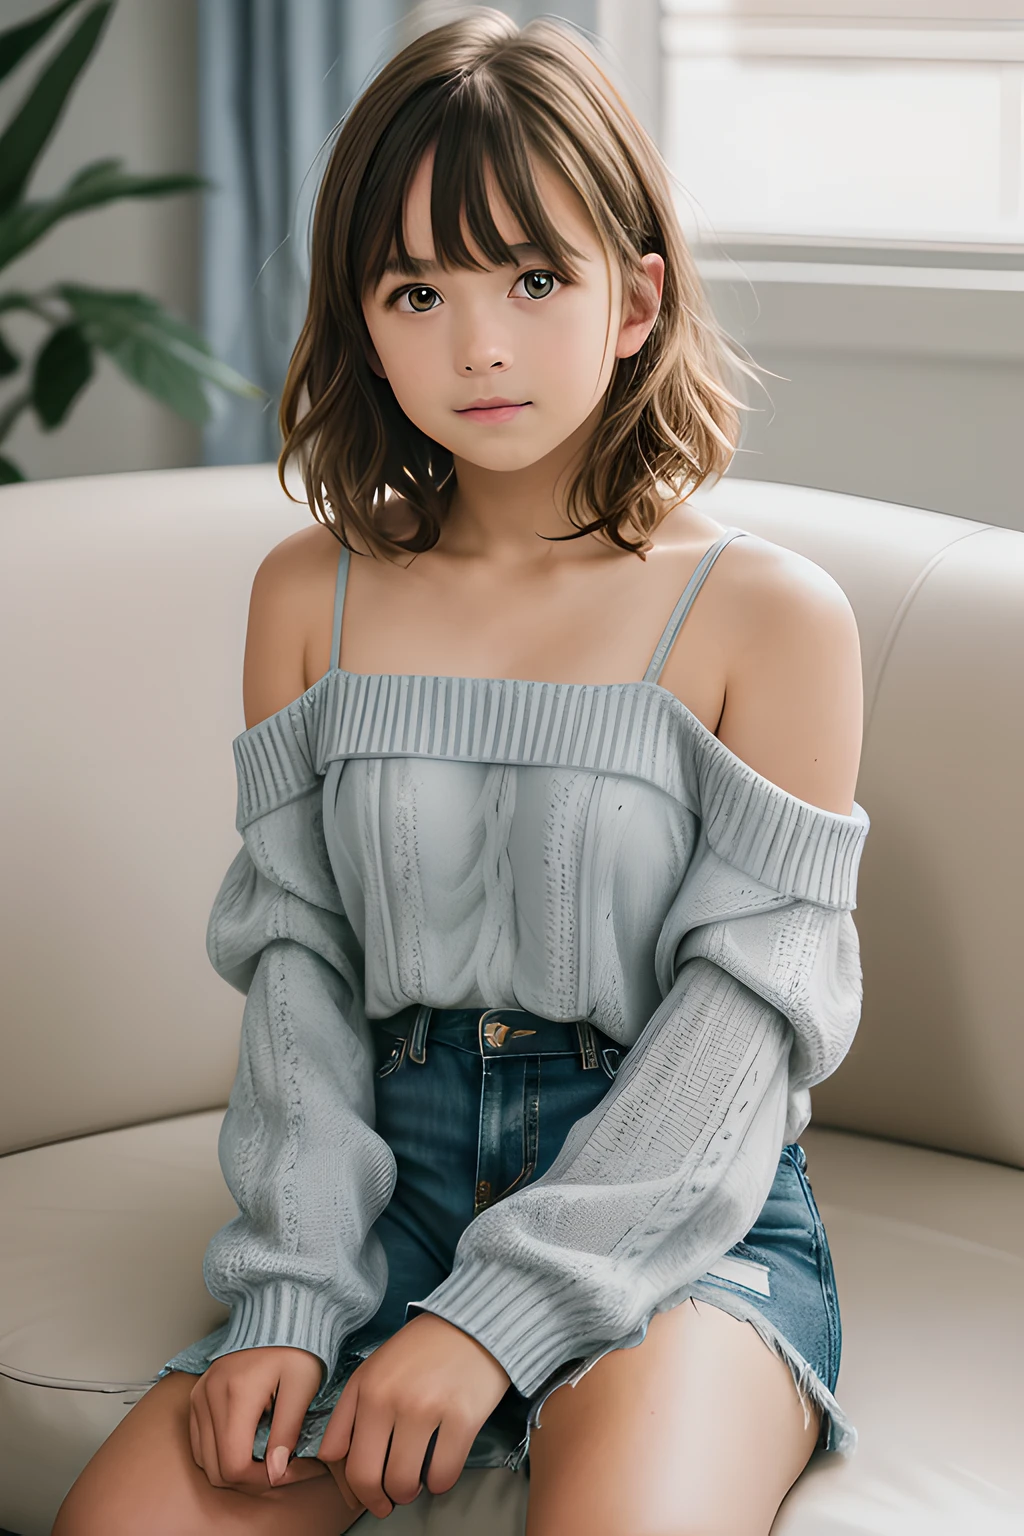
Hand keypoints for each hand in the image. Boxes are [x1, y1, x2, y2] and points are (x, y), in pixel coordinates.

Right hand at [188, 1345, 328, 1496]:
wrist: (278, 1315)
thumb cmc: (296, 1346)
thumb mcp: (302, 1387)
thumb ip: (287, 1432)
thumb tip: (275, 1474)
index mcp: (235, 1394)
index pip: (235, 1465)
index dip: (264, 1480)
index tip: (291, 1471)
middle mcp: (208, 1396)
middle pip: (217, 1469)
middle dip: (252, 1480)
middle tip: (284, 1469)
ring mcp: (198, 1396)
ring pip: (206, 1461)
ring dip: (235, 1470)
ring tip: (269, 1458)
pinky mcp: (197, 1396)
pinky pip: (200, 1443)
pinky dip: (221, 1454)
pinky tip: (249, 1446)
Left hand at [317, 1312, 510, 1516]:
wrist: (470, 1323)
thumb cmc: (420, 1350)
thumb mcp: (372, 1370)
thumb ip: (346, 1413)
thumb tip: (330, 1458)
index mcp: (367, 1389)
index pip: (349, 1462)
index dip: (359, 1490)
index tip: (371, 1494)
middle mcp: (392, 1399)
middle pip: (372, 1479)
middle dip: (381, 1499)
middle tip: (392, 1498)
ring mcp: (428, 1408)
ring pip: (406, 1483)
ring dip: (411, 1490)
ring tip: (418, 1478)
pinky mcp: (463, 1417)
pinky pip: (444, 1475)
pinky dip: (441, 1482)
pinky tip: (442, 1466)